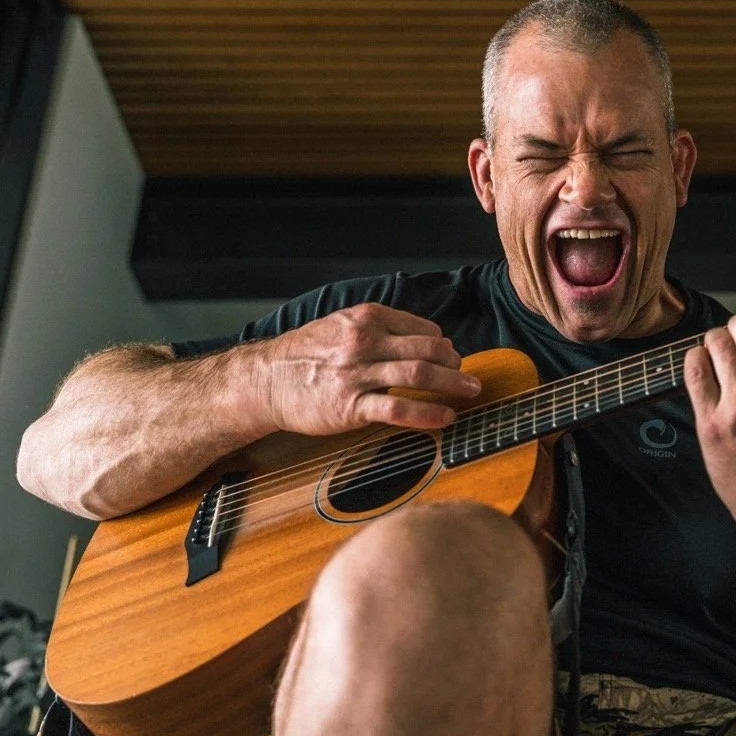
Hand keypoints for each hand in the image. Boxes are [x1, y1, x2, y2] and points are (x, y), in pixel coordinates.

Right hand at [253, 303, 480, 434]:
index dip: (444, 344)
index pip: (422, 328)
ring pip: (419, 376)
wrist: (265, 380)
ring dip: (453, 385)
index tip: (452, 357)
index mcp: (366, 318)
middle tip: (470, 377)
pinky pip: (398, 410)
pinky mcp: (350, 406)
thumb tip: (430, 336)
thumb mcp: (342, 325)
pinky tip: (446, 418)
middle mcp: (364, 342)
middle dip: (456, 364)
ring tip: (471, 393)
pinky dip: (428, 414)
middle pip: (428, 350)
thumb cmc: (307, 355)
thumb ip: (380, 328)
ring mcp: (358, 374)